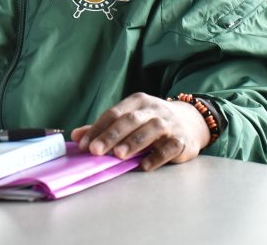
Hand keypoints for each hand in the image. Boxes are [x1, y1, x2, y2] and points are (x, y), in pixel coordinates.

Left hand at [70, 92, 209, 170]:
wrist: (190, 121)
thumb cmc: (150, 121)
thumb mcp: (129, 119)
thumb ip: (104, 128)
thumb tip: (76, 136)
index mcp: (137, 101)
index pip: (114, 113)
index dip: (98, 129)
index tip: (84, 145)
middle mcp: (153, 109)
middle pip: (130, 120)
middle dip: (111, 135)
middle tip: (95, 151)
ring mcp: (169, 124)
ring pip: (151, 130)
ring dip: (133, 142)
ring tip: (118, 155)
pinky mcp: (182, 140)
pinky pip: (169, 147)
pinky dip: (157, 156)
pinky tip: (144, 165)